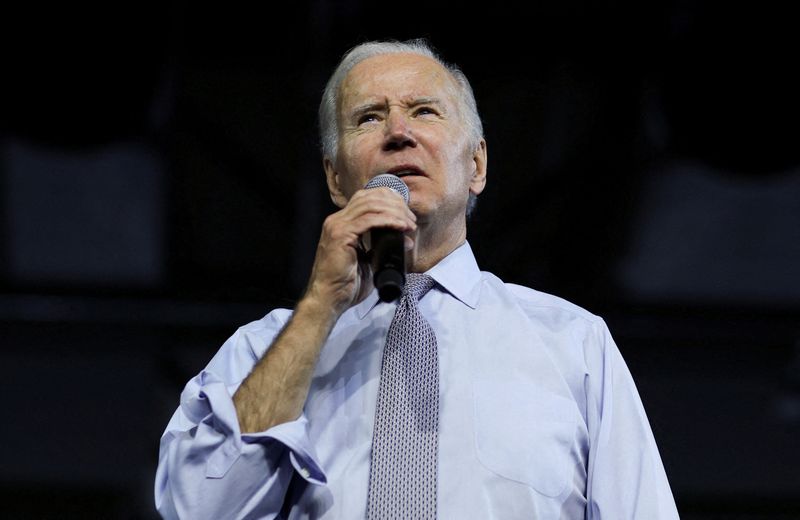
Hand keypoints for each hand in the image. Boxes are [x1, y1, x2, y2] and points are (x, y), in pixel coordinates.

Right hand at [303, 187, 416, 316]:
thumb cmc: (346, 285)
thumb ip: (381, 247)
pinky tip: (401, 226)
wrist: (329, 299)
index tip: (406, 213)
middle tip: (411, 219)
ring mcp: (337, 226)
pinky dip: (388, 220)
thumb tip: (404, 240)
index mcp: (341, 224)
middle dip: (395, 204)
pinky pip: (369, 220)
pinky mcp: (341, 235)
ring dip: (395, 212)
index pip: (366, 199)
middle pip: (370, 197)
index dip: (389, 200)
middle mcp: (337, 220)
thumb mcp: (367, 261)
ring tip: (409, 223)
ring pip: (371, 206)